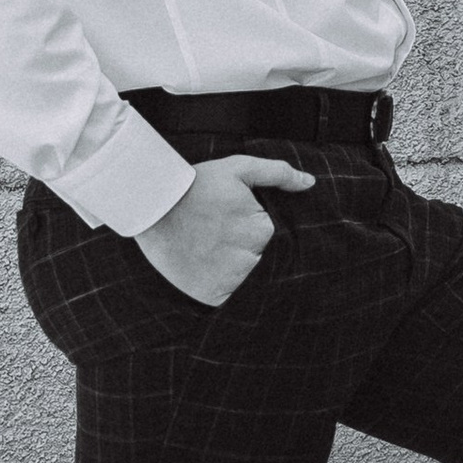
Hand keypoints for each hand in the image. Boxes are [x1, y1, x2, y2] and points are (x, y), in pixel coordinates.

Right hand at [134, 152, 312, 306]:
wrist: (153, 207)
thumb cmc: (198, 185)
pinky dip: (217, 282)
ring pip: (242, 273)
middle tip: (211, 230)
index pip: (266, 232)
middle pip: (255, 255)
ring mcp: (231, 278)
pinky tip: (201, 263)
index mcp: (262, 229)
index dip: (244, 223)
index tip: (224, 216)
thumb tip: (310, 183)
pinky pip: (227, 293)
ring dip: (228, 263)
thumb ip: (278, 173)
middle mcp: (250, 257)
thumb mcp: (239, 169)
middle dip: (238, 244)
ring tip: (204, 244)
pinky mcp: (213, 294)